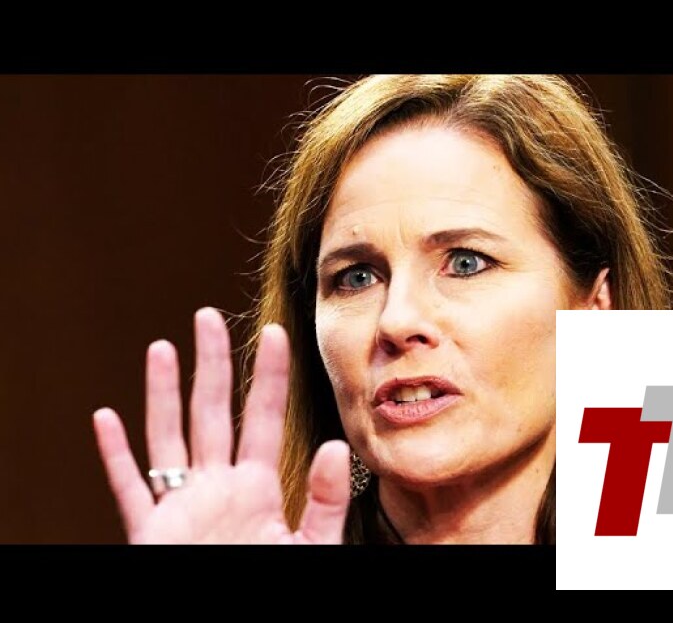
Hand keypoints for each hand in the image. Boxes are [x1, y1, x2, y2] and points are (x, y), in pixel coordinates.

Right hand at [93, 307, 349, 543]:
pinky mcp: (151, 533)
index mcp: (258, 489)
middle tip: (208, 318)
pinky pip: (128, 489)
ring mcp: (181, 507)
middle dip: (211, 364)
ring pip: (168, 437)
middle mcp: (218, 488)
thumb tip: (337, 447)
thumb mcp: (308, 546)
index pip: (264, 418)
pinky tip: (106, 418)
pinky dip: (114, 456)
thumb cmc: (273, 584)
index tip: (276, 334)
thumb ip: (325, 500)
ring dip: (162, 394)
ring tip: (161, 348)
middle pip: (212, 412)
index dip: (270, 376)